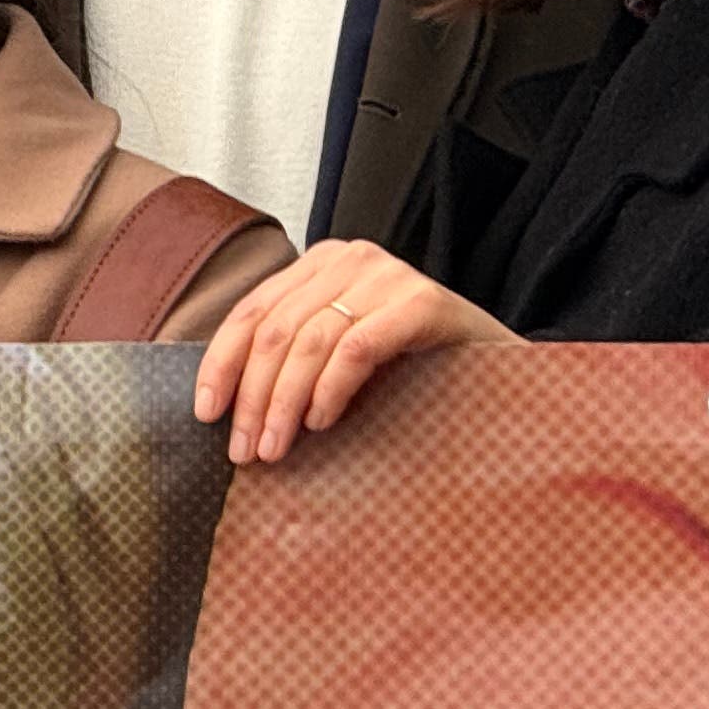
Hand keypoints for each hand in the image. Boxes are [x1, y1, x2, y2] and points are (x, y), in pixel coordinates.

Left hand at [192, 240, 512, 464]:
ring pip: (309, 342)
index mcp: (319, 264)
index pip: (251, 313)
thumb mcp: (339, 349)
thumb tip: (224, 405)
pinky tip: (320, 421)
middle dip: (252, 397)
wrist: (502, 368)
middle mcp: (349, 258)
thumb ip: (293, 355)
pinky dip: (330, 389)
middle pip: (275, 331)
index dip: (221, 365)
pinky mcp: (422, 301)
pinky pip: (356, 349)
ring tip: (275, 449)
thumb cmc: (410, 365)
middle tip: (245, 451)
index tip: (207, 414)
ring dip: (283, 403)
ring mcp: (387, 275)